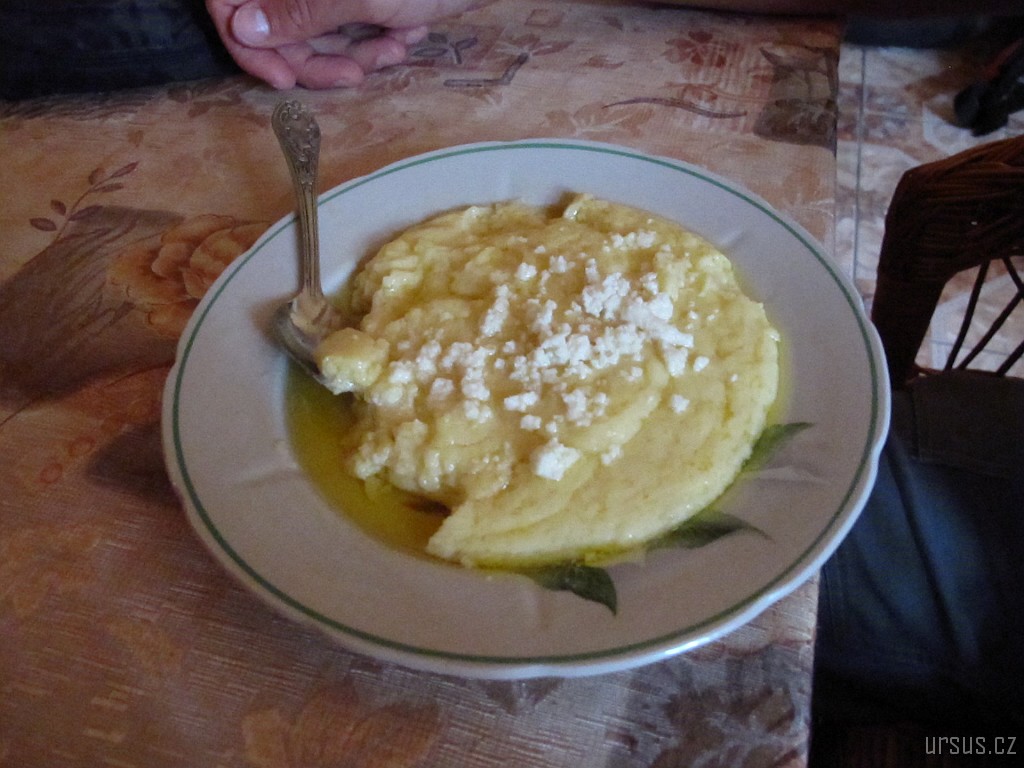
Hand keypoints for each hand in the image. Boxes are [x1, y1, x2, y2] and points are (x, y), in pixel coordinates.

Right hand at [206, 1, 474, 89]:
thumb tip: (242, 27)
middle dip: (319, 56)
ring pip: (317, 30)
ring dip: (356, 50)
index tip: (284, 79)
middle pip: (277, 23)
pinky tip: (408, 31)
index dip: (250, 43)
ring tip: (397, 46)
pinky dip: (376, 36)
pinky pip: (348, 24)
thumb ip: (298, 11)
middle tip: (356, 75)